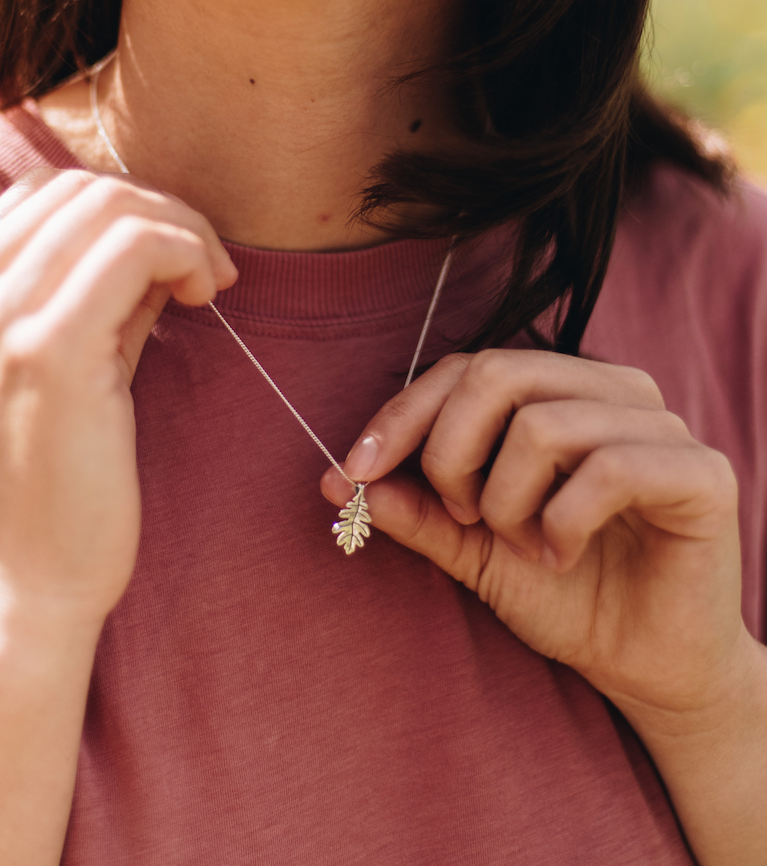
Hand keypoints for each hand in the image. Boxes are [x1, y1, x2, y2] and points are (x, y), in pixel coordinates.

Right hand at [0, 169, 236, 630]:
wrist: (14, 590)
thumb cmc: (43, 487)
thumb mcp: (56, 367)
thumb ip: (91, 295)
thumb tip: (157, 237)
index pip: (46, 190)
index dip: (124, 203)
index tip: (171, 252)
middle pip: (83, 188)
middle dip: (162, 209)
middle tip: (206, 265)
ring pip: (113, 207)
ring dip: (182, 229)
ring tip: (209, 283)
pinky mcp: (49, 350)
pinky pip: (136, 247)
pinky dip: (186, 251)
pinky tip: (207, 295)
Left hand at [321, 349, 746, 717]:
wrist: (643, 668)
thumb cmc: (562, 593)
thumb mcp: (470, 547)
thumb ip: (415, 506)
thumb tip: (335, 478)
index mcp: (562, 387)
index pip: (466, 366)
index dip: (403, 413)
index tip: (356, 470)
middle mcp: (614, 389)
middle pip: (497, 374)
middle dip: (451, 454)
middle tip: (464, 516)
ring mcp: (662, 425)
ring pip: (542, 425)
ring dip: (508, 502)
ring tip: (524, 545)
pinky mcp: (701, 473)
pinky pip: (606, 470)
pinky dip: (562, 524)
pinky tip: (563, 555)